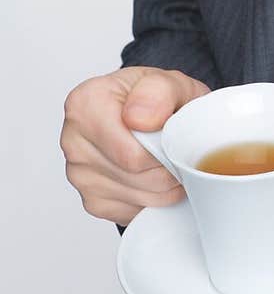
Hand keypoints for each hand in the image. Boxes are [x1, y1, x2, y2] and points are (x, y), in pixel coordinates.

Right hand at [60, 66, 210, 225]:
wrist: (150, 112)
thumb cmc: (156, 99)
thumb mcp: (169, 82)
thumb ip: (159, 92)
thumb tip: (139, 118)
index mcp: (85, 104)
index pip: (133, 154)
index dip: (165, 152)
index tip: (175, 138)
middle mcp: (73, 140)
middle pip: (136, 177)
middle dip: (168, 170)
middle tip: (180, 151)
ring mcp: (78, 174)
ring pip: (138, 197)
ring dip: (164, 187)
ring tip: (169, 161)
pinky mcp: (91, 200)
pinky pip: (133, 211)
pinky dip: (152, 199)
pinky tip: (153, 175)